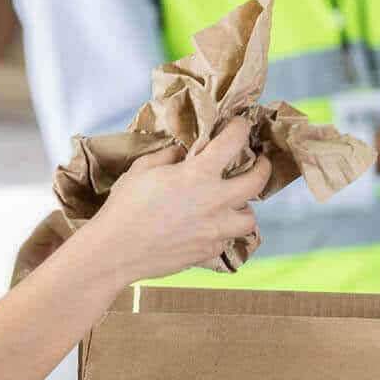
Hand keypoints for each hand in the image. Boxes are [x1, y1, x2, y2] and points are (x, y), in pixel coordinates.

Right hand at [86, 118, 271, 284]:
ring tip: (232, 204)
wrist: (116, 251)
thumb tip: (183, 154)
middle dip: (262, 168)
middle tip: (258, 163)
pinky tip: (206, 228)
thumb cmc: (124, 207)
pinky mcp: (208, 252)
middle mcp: (214, 201)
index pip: (233, 142)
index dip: (240, 129)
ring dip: (243, 208)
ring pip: (249, 219)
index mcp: (198, 174)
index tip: (240, 126)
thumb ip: (169, 157)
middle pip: (257, 182)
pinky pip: (226, 240)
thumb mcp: (142, 169)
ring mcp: (215, 230)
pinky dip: (220, 232)